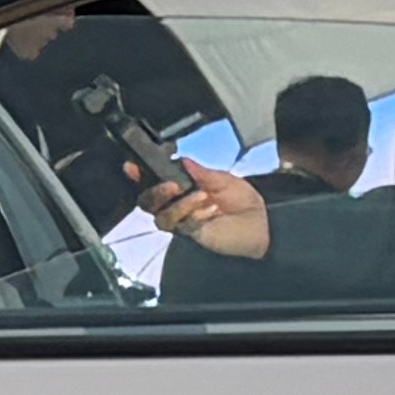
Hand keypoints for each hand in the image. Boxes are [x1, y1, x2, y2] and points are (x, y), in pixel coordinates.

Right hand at [145, 161, 270, 258]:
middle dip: (155, 191)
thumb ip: (201, 171)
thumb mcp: (224, 179)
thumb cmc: (245, 202)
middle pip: (147, 201)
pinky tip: (209, 212)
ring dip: (180, 205)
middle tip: (172, 186)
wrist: (261, 225)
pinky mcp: (189, 234)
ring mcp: (182, 220)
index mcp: (184, 186)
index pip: (154, 180)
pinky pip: (179, 226)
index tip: (133, 167)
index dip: (140, 174)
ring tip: (202, 197)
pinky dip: (192, 216)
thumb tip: (183, 160)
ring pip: (160, 215)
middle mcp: (178, 204)